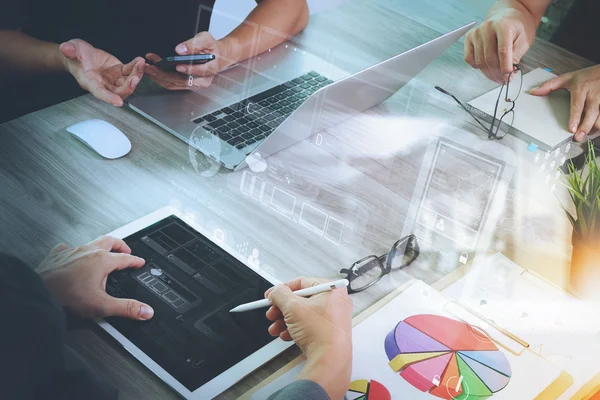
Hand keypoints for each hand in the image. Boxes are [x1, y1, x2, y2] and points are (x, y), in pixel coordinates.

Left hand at [39, 236, 153, 320]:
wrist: (38, 293)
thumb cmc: (66, 297)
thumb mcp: (102, 306)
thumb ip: (126, 308)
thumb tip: (146, 311)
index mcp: (102, 261)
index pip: (125, 258)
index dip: (135, 261)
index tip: (140, 262)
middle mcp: (88, 252)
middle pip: (110, 241)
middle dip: (121, 245)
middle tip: (126, 250)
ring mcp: (72, 251)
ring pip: (91, 242)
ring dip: (100, 245)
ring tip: (104, 250)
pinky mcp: (57, 255)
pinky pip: (69, 247)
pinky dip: (75, 250)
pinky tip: (73, 256)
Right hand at [60, 39, 144, 105]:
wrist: (80, 54)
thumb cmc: (75, 56)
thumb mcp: (71, 50)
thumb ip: (69, 50)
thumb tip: (66, 48)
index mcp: (90, 82)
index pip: (100, 93)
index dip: (109, 98)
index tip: (118, 102)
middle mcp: (104, 84)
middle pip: (119, 91)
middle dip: (128, 87)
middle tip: (135, 78)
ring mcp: (113, 79)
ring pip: (127, 83)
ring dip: (136, 75)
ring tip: (141, 65)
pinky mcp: (119, 72)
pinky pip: (130, 72)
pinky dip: (136, 68)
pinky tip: (140, 61)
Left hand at [145, 32, 233, 89]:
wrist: (215, 56)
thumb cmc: (211, 48)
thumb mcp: (206, 39)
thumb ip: (195, 44)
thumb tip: (180, 50)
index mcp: (210, 69)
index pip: (199, 71)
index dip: (188, 69)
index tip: (177, 65)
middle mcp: (202, 80)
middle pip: (182, 80)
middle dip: (164, 74)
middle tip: (151, 66)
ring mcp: (193, 84)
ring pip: (174, 84)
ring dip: (159, 77)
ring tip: (148, 67)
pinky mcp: (186, 85)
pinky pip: (172, 84)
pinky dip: (160, 78)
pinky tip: (152, 71)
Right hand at [265, 277, 352, 399]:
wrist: (330, 359)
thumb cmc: (320, 332)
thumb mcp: (293, 307)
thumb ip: (280, 295)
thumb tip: (275, 292)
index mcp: (331, 290)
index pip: (303, 282)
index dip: (283, 288)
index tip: (272, 294)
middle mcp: (335, 303)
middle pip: (301, 300)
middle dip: (282, 308)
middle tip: (272, 312)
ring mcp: (333, 319)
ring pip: (303, 315)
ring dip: (285, 321)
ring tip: (275, 328)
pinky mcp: (328, 333)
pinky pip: (308, 326)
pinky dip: (295, 330)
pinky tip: (285, 335)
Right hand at [465, 8, 535, 82]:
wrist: (507, 17)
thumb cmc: (516, 29)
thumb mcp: (524, 41)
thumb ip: (516, 56)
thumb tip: (508, 73)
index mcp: (503, 25)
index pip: (502, 51)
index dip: (505, 67)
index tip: (508, 79)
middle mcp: (487, 27)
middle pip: (489, 58)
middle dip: (497, 73)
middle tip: (503, 80)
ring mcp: (476, 32)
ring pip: (479, 61)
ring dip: (488, 73)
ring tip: (496, 76)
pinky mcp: (469, 38)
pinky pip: (469, 58)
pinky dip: (477, 66)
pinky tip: (486, 66)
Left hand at [529, 66, 599, 141]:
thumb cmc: (586, 76)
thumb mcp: (567, 78)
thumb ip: (550, 85)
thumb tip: (533, 92)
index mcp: (581, 89)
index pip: (577, 105)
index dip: (575, 118)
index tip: (571, 129)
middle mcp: (594, 95)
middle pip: (591, 114)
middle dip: (585, 127)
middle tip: (578, 137)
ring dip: (594, 128)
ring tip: (586, 135)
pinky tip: (595, 129)